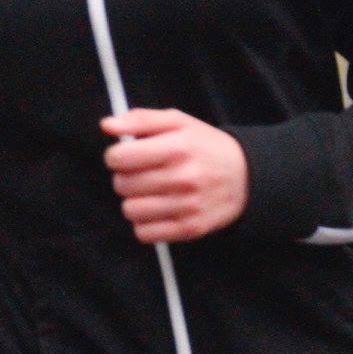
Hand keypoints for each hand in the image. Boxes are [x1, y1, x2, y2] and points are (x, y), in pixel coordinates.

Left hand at [101, 109, 248, 243]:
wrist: (245, 176)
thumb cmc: (205, 145)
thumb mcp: (177, 121)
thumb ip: (140, 120)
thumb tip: (107, 125)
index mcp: (177, 147)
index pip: (120, 158)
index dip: (115, 156)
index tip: (125, 155)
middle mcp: (183, 178)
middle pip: (122, 185)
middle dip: (125, 177)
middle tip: (140, 173)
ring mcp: (187, 206)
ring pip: (130, 210)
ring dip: (134, 200)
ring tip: (148, 191)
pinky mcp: (190, 229)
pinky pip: (144, 233)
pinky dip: (144, 222)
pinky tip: (157, 208)